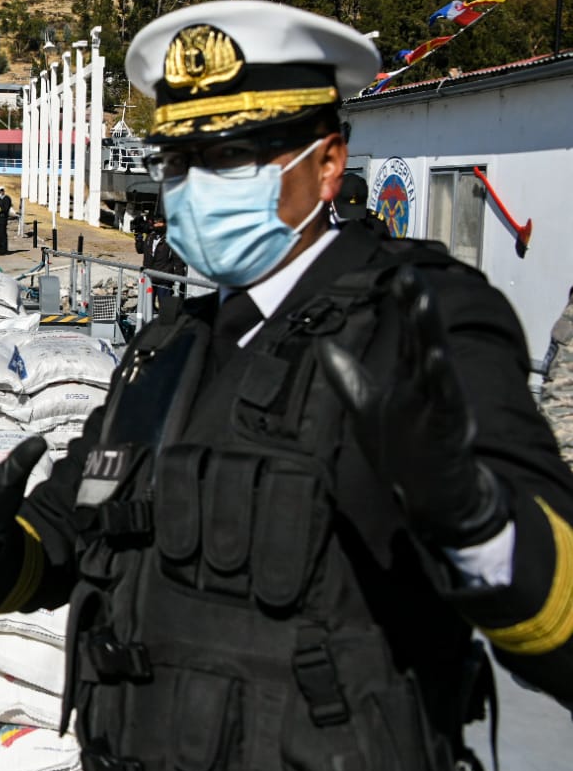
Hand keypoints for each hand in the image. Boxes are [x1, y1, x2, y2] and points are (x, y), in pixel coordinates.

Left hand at [318, 267, 509, 548]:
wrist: (428, 495)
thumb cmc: (403, 450)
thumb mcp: (366, 407)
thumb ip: (348, 377)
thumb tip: (323, 345)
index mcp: (410, 377)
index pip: (407, 333)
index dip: (404, 305)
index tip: (401, 275)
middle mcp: (426, 384)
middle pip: (422, 338)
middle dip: (418, 306)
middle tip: (413, 275)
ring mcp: (438, 403)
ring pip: (435, 360)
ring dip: (429, 331)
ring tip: (423, 303)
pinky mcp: (448, 426)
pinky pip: (445, 399)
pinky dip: (441, 379)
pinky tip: (437, 358)